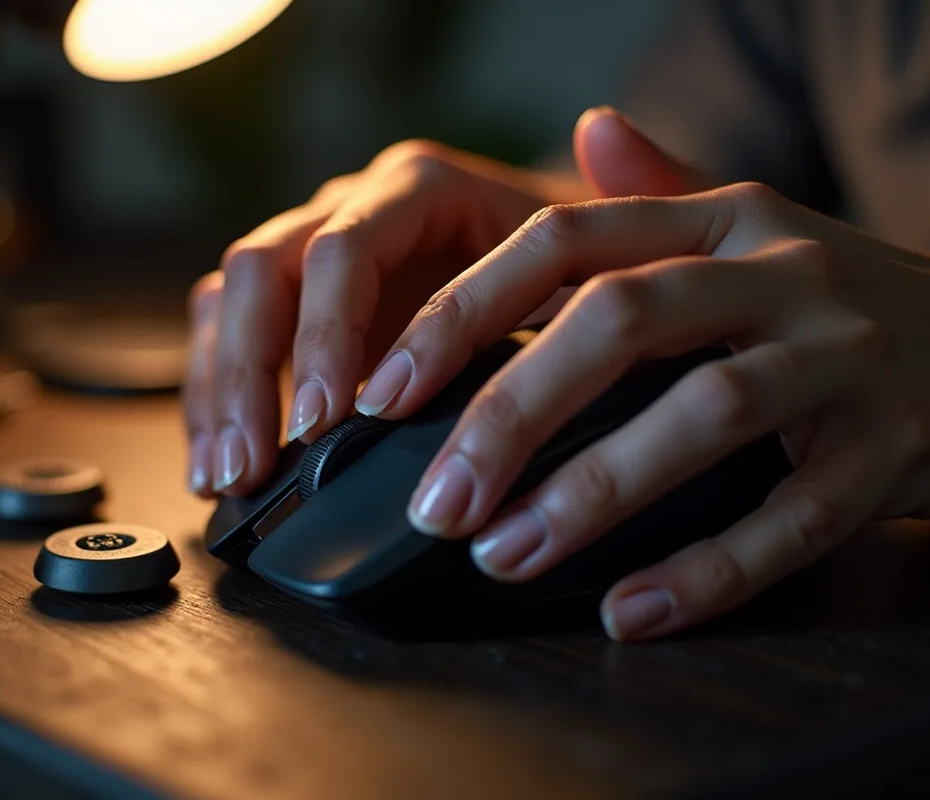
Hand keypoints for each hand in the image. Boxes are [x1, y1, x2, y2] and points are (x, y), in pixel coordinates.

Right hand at [184, 107, 706, 497]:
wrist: (562, 247)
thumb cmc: (576, 262)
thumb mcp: (581, 269)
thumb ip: (547, 296)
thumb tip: (506, 374)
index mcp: (418, 187)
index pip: (344, 249)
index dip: (326, 335)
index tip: (325, 423)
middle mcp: (352, 205)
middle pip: (262, 270)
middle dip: (249, 374)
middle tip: (251, 466)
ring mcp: (314, 245)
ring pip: (230, 298)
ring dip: (218, 390)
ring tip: (222, 477)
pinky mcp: (296, 295)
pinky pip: (227, 327)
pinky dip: (217, 393)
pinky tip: (219, 459)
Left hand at [358, 153, 929, 641]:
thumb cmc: (834, 294)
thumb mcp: (751, 225)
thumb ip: (660, 187)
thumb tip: (583, 128)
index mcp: (722, 218)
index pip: (565, 240)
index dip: (463, 311)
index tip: (386, 391)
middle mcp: (782, 272)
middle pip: (619, 324)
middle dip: (510, 416)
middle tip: (436, 504)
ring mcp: (843, 359)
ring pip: (702, 416)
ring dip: (592, 494)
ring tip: (502, 554)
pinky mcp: (894, 447)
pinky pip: (792, 518)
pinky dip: (707, 570)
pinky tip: (629, 610)